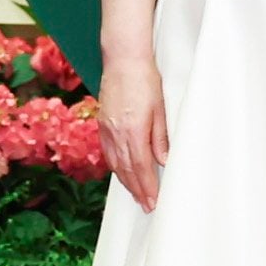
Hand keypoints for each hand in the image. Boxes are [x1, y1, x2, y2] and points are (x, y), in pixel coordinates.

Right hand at [97, 48, 167, 210]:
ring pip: (116, 163)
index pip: (141, 167)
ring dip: (126, 182)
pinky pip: (108, 152)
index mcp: (133, 130)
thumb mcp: (160, 109)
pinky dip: (115, 166)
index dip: (148, 187)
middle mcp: (117, 133)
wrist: (122, 59)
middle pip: (127, 170)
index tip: (153, 202)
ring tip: (136, 195)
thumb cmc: (145, 79)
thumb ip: (160, 138)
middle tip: (147, 206)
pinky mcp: (102, 123)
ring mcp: (107, 129)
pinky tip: (121, 172)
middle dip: (138, 190)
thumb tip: (164, 161)